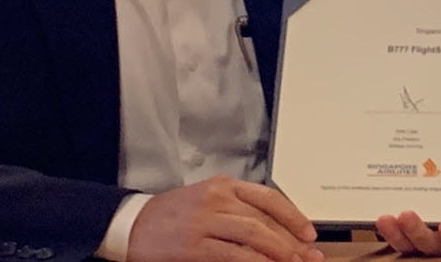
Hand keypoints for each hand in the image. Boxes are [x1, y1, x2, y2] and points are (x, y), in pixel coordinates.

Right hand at [128, 176, 321, 261]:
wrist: (131, 224)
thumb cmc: (171, 216)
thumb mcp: (207, 201)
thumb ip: (238, 211)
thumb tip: (273, 231)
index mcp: (223, 185)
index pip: (269, 198)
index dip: (293, 216)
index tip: (309, 233)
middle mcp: (217, 199)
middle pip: (265, 220)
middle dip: (291, 241)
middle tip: (309, 257)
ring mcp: (205, 221)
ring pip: (254, 236)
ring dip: (278, 253)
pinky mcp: (194, 245)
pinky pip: (233, 255)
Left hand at [374, 211, 440, 255]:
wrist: (434, 184)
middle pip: (436, 244)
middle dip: (419, 232)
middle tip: (406, 215)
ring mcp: (425, 238)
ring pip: (414, 245)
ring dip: (400, 234)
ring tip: (388, 218)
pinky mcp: (406, 236)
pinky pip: (398, 240)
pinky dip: (389, 231)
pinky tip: (382, 219)